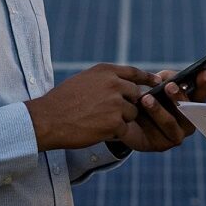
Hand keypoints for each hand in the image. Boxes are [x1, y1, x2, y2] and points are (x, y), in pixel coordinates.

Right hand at [26, 63, 158, 150]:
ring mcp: (116, 104)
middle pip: (136, 95)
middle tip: (109, 112)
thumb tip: (123, 84)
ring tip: (98, 121)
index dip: (147, 77)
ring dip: (120, 120)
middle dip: (127, 104)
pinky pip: (124, 129)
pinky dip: (114, 133)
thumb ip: (105, 80)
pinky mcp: (115, 123)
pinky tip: (97, 130)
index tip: (158, 81)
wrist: (47, 120)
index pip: (134, 72)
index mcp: (106, 71)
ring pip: (131, 113)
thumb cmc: (62, 101)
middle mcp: (114, 84)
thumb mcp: (83, 80)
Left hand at [118, 75, 199, 152]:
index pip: (200, 96)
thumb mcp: (156, 85)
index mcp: (190, 106)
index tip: (203, 72)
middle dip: (178, 97)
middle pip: (188, 111)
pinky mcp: (161, 145)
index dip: (203, 85)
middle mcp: (188, 122)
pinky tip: (135, 114)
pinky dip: (145, 122)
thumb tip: (165, 78)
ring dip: (158, 110)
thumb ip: (165, 78)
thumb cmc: (147, 99)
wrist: (128, 121)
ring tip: (146, 98)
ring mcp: (176, 136)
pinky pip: (155, 134)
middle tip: (169, 86)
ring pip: (170, 123)